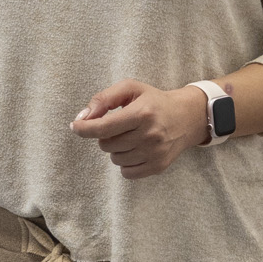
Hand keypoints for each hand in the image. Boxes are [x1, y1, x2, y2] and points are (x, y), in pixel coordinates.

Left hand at [71, 80, 206, 179]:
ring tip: (130, 137)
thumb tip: (83, 117)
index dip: (85, 129)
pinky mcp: (158, 166)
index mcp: (142, 113)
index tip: (75, 126)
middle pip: (107, 144)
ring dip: (116, 149)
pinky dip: (125, 162)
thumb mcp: (131, 89)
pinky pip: (126, 172)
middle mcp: (150, 134)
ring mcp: (155, 153)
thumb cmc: (154, 101)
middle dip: (106, 136)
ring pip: (115, 159)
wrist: (187, 117)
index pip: (104, 127)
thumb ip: (104, 99)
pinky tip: (135, 150)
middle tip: (120, 127)